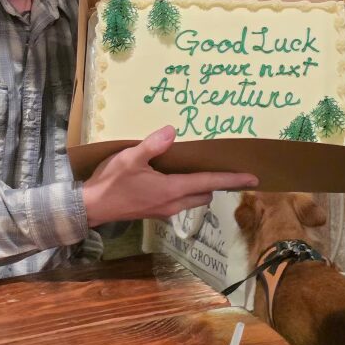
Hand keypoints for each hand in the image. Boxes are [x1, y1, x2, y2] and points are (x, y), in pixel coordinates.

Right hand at [82, 125, 258, 226]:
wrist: (91, 207)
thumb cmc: (111, 182)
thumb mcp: (130, 159)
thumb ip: (152, 145)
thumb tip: (173, 131)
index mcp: (171, 190)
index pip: (209, 183)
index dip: (231, 180)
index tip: (252, 179)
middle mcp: (172, 204)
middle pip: (204, 193)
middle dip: (217, 183)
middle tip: (225, 167)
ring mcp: (163, 211)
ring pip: (193, 199)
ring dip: (201, 187)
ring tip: (201, 170)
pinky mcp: (154, 212)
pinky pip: (180, 202)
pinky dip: (186, 191)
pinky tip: (175, 178)